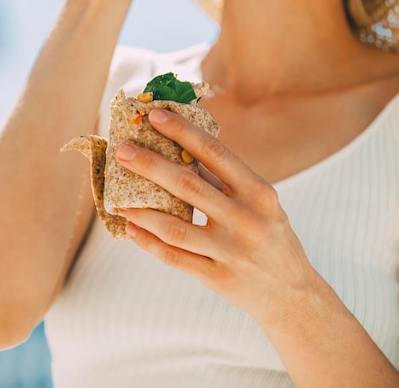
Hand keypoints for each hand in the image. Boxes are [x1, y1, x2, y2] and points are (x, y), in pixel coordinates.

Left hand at [114, 108, 322, 323]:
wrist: (293, 293)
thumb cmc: (271, 238)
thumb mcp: (261, 205)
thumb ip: (225, 182)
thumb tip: (181, 152)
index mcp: (259, 192)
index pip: (216, 153)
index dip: (183, 132)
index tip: (155, 115)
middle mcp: (246, 219)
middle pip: (188, 186)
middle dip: (150, 165)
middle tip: (122, 151)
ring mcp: (232, 251)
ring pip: (175, 227)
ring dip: (141, 210)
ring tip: (118, 197)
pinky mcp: (219, 278)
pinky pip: (175, 257)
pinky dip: (149, 242)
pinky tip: (131, 228)